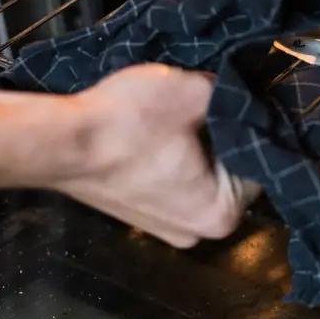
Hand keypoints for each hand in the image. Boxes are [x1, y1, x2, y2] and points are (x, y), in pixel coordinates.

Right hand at [56, 64, 261, 247]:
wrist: (58, 143)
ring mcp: (168, 227)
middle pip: (233, 168)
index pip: (261, 160)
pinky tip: (161, 128)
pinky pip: (178, 178)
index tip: (239, 97)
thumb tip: (244, 87)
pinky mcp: (144, 213)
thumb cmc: (125, 125)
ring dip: (199, 141)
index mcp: (221, 213)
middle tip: (209, 100)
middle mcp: (198, 231)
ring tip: (182, 112)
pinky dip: (176, 153)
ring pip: (205, 172)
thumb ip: (232, 92)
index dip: (252, 122)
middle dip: (224, 132)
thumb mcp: (193, 91)